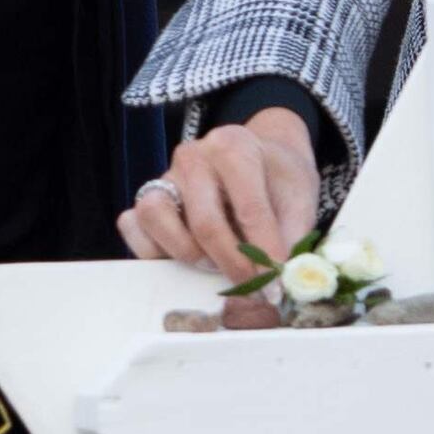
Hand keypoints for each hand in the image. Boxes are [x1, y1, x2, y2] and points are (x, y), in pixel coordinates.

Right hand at [115, 107, 323, 280]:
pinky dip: (153, 250)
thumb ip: (293, 237)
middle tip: (252, 286)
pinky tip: (184, 259)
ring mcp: (165, 176)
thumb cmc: (278, 180)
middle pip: (205, 222)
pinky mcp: (147, 198)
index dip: (264, 251)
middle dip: (231, 263)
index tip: (276, 282)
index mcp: (233, 146)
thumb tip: (282, 279)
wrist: (260, 159)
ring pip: (156, 217)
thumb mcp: (300, 198)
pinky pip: (133, 226)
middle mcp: (192, 157)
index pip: (249, 207)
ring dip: (187, 254)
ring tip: (214, 264)